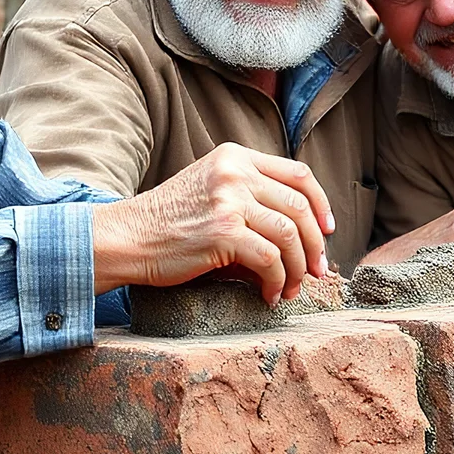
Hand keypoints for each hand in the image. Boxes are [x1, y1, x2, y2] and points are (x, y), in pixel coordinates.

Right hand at [91, 143, 333, 305]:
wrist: (126, 237)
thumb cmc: (168, 223)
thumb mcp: (211, 191)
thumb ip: (250, 197)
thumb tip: (303, 234)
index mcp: (235, 157)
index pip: (299, 175)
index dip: (321, 205)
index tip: (327, 231)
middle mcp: (235, 172)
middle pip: (300, 207)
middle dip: (315, 244)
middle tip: (317, 271)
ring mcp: (229, 200)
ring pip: (290, 235)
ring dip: (297, 269)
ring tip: (290, 289)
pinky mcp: (223, 231)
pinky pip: (270, 260)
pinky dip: (276, 282)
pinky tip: (269, 296)